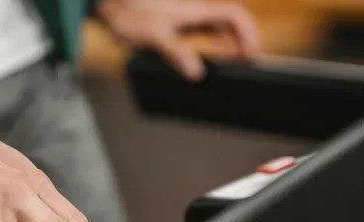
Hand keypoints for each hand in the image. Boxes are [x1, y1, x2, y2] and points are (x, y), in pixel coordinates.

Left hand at [97, 0, 260, 79]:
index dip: (249, 34)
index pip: (234, 15)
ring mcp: (188, 15)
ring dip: (229, 42)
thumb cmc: (130, 12)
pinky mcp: (179, 22)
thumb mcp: (153, 34)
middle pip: (231, 22)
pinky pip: (204, 31)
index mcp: (196, 9)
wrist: (112, 4)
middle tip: (246, 63)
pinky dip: (212, 44)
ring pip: (219, 26)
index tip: (251, 55)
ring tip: (233, 62)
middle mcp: (196, 10)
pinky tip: (206, 57)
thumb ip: (175, 52)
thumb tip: (196, 72)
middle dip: (243, 40)